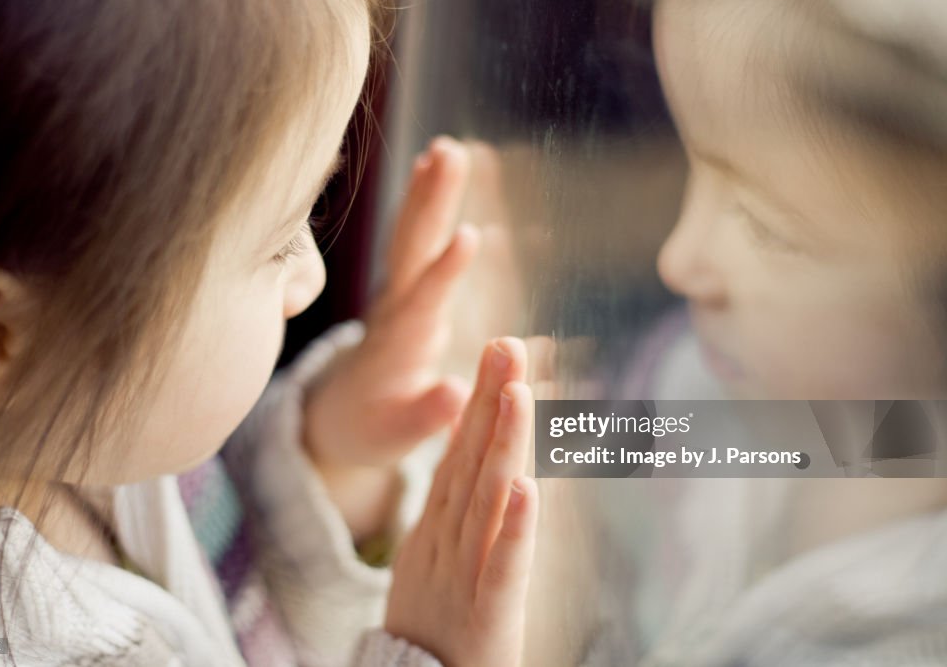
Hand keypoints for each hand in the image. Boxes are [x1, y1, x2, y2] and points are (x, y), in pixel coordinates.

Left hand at [303, 137, 478, 540]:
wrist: (335, 417)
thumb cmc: (372, 428)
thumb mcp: (397, 433)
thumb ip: (426, 414)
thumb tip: (456, 391)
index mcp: (401, 342)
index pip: (424, 299)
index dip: (445, 269)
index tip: (469, 235)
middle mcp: (396, 307)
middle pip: (414, 247)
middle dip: (433, 202)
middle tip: (451, 153)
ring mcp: (396, 293)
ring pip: (412, 234)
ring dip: (428, 190)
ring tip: (447, 147)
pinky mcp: (401, 288)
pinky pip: (414, 238)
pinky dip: (425, 202)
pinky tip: (436, 168)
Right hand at [385, 338, 538, 666]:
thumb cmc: (434, 617)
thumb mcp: (436, 547)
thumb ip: (455, 493)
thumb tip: (473, 436)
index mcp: (437, 524)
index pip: (461, 450)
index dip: (481, 399)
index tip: (501, 348)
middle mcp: (447, 539)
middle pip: (471, 462)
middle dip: (490, 401)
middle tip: (508, 344)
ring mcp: (462, 573)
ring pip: (486, 500)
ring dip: (501, 444)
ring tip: (517, 393)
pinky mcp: (486, 615)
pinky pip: (502, 568)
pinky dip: (513, 528)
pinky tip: (527, 486)